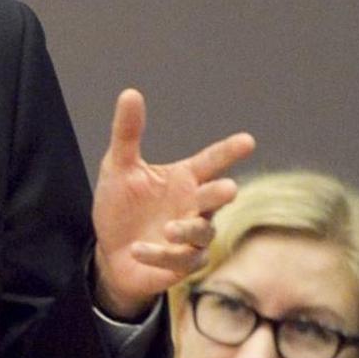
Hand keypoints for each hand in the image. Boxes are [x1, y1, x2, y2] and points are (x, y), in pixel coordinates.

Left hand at [91, 88, 254, 318]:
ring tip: (168, 228)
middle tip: (226, 188)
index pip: (210, 161)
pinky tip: (139, 249)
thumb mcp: (119, 167)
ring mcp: (191, 237)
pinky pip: (179, 260)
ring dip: (187, 230)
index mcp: (184, 179)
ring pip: (202, 232)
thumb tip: (130, 93)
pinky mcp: (182, 264)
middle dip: (220, 194)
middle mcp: (193, 205)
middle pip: (215, 197)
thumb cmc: (120, 205)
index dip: (228, 152)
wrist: (111, 251)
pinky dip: (159, 254)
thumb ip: (127, 133)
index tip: (247, 140)